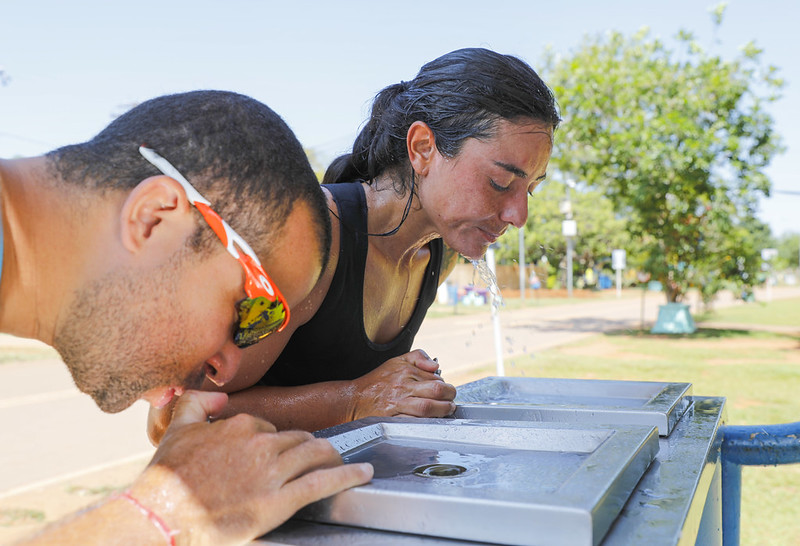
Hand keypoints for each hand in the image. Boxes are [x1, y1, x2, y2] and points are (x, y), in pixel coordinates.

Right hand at [131, 391, 373, 544]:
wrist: (160, 516)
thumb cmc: (165, 480)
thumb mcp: (176, 430)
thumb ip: (197, 404)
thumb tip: (218, 398)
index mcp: (240, 425)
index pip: (270, 427)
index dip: (274, 440)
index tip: (276, 450)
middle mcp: (260, 444)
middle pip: (298, 440)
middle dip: (308, 446)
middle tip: (316, 454)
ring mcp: (272, 472)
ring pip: (314, 455)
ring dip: (331, 456)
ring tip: (339, 458)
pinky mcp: (280, 501)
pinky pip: (323, 482)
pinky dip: (347, 475)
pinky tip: (362, 473)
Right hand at [351, 349, 455, 419]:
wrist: (354, 399)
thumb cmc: (377, 382)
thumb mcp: (396, 361)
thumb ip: (417, 357)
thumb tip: (435, 365)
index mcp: (405, 371)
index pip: (435, 377)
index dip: (445, 385)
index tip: (446, 391)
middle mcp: (402, 385)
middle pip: (435, 390)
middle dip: (449, 397)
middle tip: (451, 402)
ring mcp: (397, 403)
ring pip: (427, 407)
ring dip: (442, 410)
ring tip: (446, 411)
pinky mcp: (392, 418)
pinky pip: (414, 421)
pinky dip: (426, 422)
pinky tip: (431, 421)